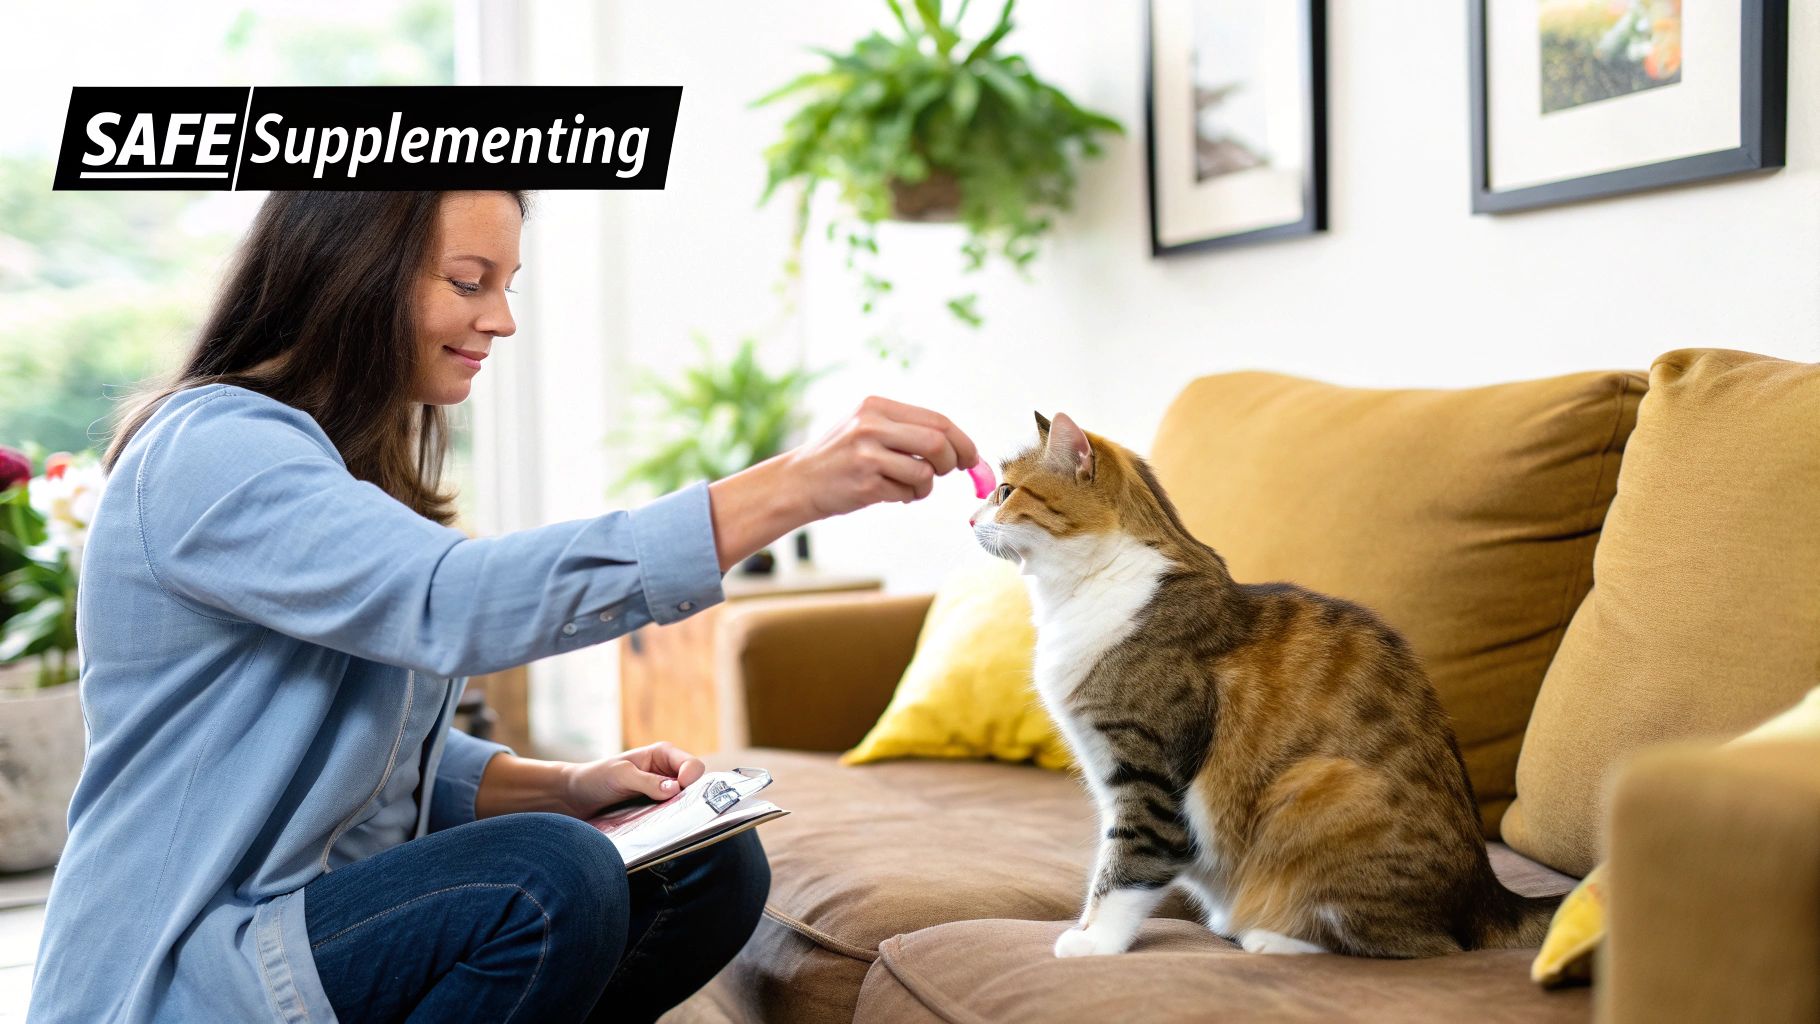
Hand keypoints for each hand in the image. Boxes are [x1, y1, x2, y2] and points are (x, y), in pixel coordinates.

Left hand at [561, 741, 706, 815]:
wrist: (572, 797)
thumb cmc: (595, 777)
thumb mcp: (621, 775)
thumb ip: (647, 782)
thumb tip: (676, 789)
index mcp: (662, 755)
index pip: (692, 766)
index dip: (691, 778)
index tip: (678, 791)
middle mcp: (666, 772)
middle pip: (694, 786)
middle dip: (688, 798)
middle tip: (672, 810)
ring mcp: (661, 793)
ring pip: (683, 804)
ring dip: (676, 812)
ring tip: (661, 820)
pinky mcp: (653, 810)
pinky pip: (669, 816)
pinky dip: (666, 822)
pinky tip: (655, 827)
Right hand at [706, 396, 979, 570]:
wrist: (797, 482)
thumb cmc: (840, 457)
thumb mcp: (866, 427)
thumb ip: (907, 430)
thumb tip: (961, 448)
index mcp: (875, 406)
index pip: (936, 419)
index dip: (962, 440)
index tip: (971, 457)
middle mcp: (871, 425)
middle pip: (938, 442)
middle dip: (953, 461)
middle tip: (948, 472)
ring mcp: (866, 454)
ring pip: (926, 472)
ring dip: (927, 486)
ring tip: (910, 487)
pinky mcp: (864, 483)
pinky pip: (908, 493)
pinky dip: (909, 498)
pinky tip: (890, 494)